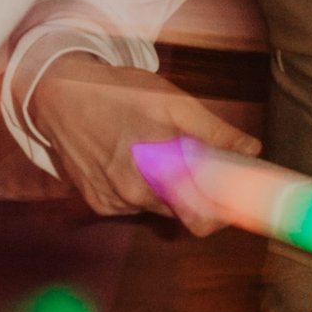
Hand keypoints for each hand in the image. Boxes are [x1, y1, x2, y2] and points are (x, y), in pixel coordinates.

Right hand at [29, 53, 259, 232]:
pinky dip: (140, 187)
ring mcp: (115, 202)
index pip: (202, 218)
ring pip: (159, 208)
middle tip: (195, 162)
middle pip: (183, 213)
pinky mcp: (99, 204)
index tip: (232, 195)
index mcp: (160, 168)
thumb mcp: (172, 101)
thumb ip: (214, 131)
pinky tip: (129, 158)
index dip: (223, 211)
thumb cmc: (119, 93)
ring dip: (166, 188)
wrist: (59, 96)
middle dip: (195, 192)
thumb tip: (251, 149)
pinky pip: (133, 205)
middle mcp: (136, 193)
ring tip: (154, 150)